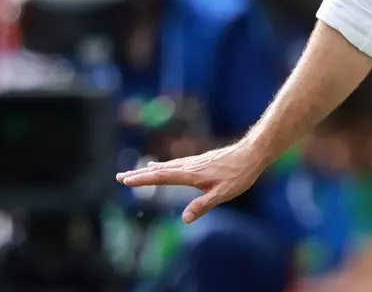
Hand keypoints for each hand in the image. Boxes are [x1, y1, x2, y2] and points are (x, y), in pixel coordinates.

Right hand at [116, 141, 265, 222]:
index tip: (125, 180)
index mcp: (191, 174)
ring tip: (137, 172)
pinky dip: (164, 166)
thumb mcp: (222, 194)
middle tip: (119, 176)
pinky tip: (164, 167)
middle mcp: (189, 166)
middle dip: (139, 174)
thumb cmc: (239, 174)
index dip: (143, 179)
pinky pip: (177, 163)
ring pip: (167, 166)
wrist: (252, 152)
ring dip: (150, 170)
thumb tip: (184, 218)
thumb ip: (203, 205)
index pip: (162, 177)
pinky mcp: (201, 160)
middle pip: (159, 170)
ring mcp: (195, 162)